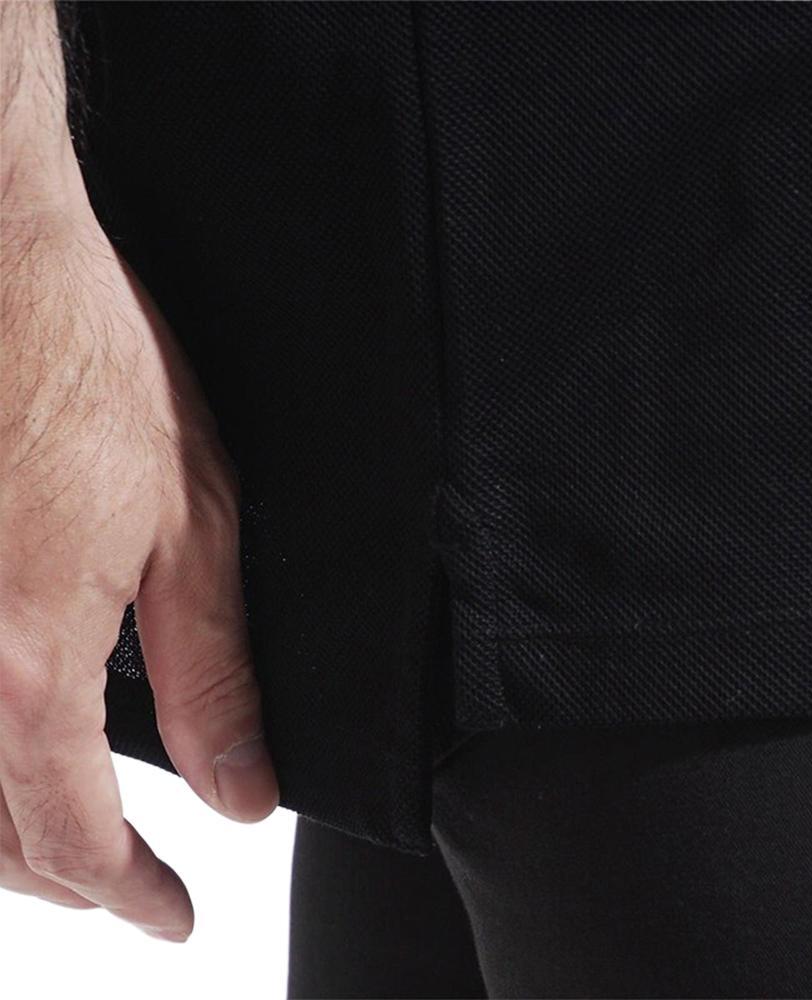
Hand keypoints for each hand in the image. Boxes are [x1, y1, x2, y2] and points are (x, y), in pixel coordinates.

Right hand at [0, 207, 278, 941]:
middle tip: (127, 886)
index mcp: (24, 659)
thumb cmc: (91, 367)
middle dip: (65, 879)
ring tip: (67, 847)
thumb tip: (239, 791)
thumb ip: (213, 674)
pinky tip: (7, 747)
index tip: (172, 915)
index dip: (129, 894)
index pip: (74, 839)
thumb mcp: (193, 525)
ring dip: (2, 840)